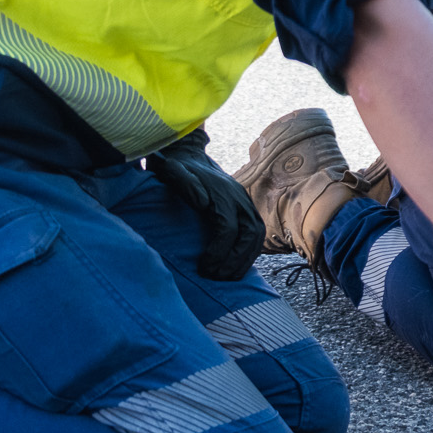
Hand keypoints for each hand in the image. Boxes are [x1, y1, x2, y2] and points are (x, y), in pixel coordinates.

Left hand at [145, 129, 264, 281]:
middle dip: (236, 261)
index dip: (219, 251)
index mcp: (223, 193)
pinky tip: (234, 267)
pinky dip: (248, 254)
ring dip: (245, 260)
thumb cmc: (177, 168)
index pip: (229, 228)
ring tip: (227, 277)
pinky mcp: (246, 210)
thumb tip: (202, 202)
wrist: (189, 155)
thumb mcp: (174, 171)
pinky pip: (256, 236)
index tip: (204, 267)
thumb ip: (186, 183)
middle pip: (251, 235)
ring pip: (257, 237)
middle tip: (216, 277)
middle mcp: (239, 199)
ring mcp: (245, 204)